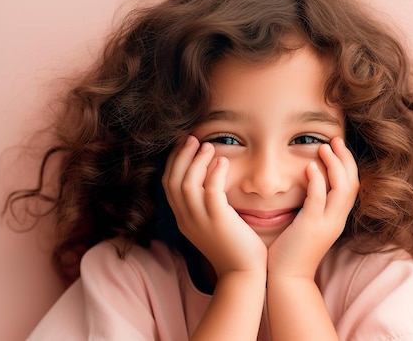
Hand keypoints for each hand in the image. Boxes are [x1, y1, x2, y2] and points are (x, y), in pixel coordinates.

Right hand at [162, 136, 266, 277]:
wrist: (243, 273)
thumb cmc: (233, 247)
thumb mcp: (211, 225)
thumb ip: (205, 205)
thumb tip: (209, 182)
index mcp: (183, 219)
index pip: (169, 185)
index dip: (174, 162)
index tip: (184, 145)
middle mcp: (187, 219)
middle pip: (173, 181)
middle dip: (181, 156)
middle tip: (192, 138)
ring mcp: (201, 221)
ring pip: (187, 184)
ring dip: (197, 161)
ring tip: (208, 145)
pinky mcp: (219, 221)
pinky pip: (211, 191)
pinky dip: (214, 173)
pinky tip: (223, 161)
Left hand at [267, 137, 358, 278]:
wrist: (287, 279)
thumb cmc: (291, 251)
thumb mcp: (307, 225)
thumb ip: (311, 206)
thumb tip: (306, 184)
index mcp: (336, 219)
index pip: (352, 186)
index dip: (347, 164)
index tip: (336, 147)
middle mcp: (336, 220)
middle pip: (353, 183)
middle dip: (345, 159)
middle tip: (334, 139)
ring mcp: (326, 224)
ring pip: (342, 189)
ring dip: (334, 165)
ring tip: (323, 147)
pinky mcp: (311, 227)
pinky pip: (319, 199)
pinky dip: (317, 181)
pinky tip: (310, 167)